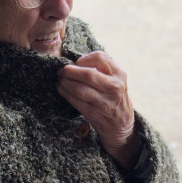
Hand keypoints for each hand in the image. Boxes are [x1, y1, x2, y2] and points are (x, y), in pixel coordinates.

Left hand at [57, 51, 141, 168]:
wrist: (121, 124)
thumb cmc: (113, 97)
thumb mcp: (115, 80)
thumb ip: (101, 69)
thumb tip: (74, 62)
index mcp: (119, 74)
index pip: (100, 57)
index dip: (84, 59)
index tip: (76, 63)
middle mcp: (114, 87)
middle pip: (88, 74)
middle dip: (70, 71)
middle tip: (61, 71)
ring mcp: (105, 102)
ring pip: (79, 89)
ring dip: (65, 83)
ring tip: (60, 80)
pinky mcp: (95, 114)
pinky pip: (76, 101)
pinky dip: (65, 93)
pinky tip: (61, 89)